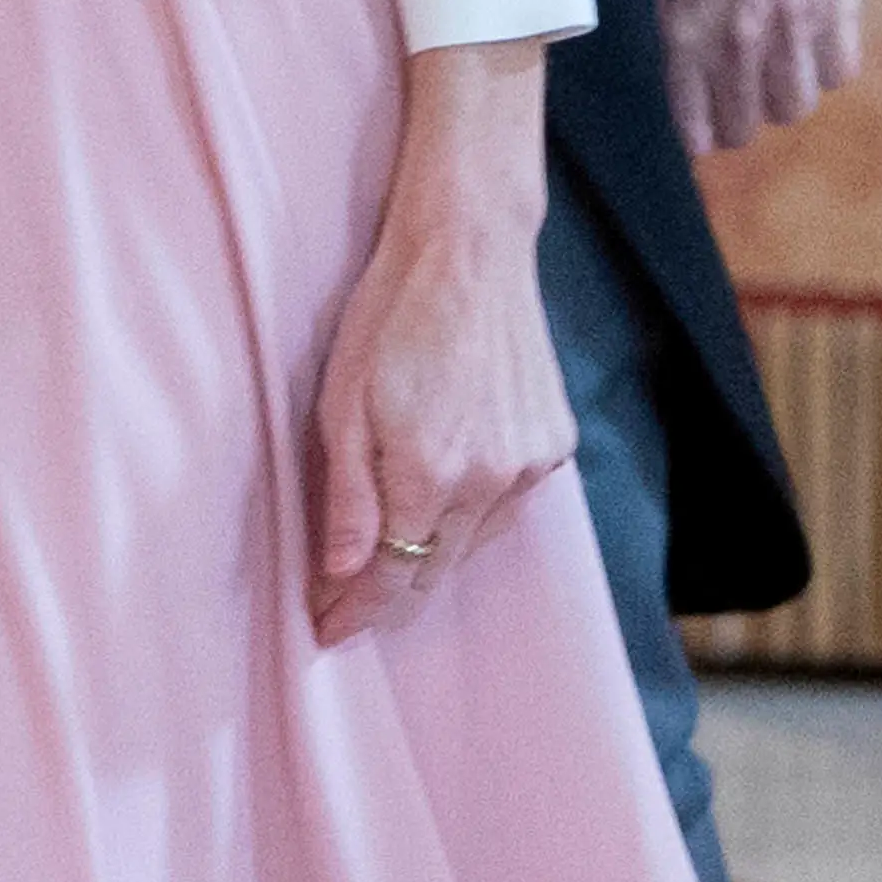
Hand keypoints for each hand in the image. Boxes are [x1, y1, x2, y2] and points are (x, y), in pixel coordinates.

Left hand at [309, 38, 576, 646]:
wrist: (468, 250)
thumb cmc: (390, 317)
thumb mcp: (341, 405)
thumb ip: (346, 497)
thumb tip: (341, 574)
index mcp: (430, 475)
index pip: (391, 577)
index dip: (356, 611)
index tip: (327, 630)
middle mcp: (490, 481)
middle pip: (434, 571)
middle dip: (388, 595)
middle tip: (346, 608)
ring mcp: (530, 465)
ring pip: (472, 544)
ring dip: (430, 556)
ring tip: (388, 560)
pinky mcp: (554, 444)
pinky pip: (505, 508)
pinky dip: (470, 517)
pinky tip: (442, 506)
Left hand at [660, 0, 862, 155]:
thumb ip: (664, 16)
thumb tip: (667, 59)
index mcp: (679, 30)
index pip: (694, 127)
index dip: (701, 130)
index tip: (705, 123)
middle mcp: (735, 40)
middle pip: (746, 126)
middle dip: (742, 116)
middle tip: (741, 93)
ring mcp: (791, 24)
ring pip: (795, 105)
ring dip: (787, 91)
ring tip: (780, 63)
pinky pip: (840, 70)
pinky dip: (829, 62)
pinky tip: (815, 36)